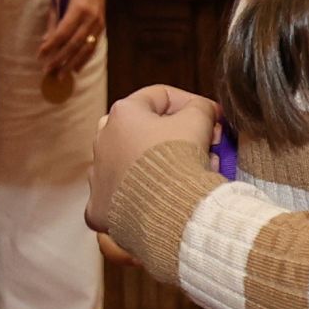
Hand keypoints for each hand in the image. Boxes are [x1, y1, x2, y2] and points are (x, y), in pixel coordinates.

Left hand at [38, 0, 104, 79]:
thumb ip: (54, 19)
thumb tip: (46, 41)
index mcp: (79, 8)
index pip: (63, 32)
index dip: (52, 45)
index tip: (40, 54)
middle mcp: (91, 18)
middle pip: (74, 44)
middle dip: (60, 59)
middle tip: (48, 70)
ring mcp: (99, 24)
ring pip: (85, 49)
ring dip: (72, 63)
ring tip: (60, 75)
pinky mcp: (102, 28)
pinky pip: (93, 47)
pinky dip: (84, 59)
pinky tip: (75, 68)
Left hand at [86, 85, 217, 237]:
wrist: (167, 210)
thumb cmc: (179, 161)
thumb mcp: (198, 120)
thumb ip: (200, 107)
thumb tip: (203, 109)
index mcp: (122, 114)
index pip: (159, 98)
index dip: (190, 103)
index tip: (210, 117)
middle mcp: (103, 140)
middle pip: (145, 130)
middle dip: (178, 136)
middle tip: (206, 145)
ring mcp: (98, 175)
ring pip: (135, 163)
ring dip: (163, 165)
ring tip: (193, 174)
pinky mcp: (100, 207)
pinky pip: (127, 195)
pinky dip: (146, 195)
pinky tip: (169, 198)